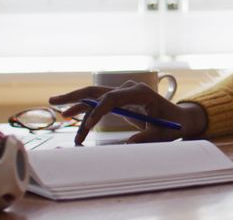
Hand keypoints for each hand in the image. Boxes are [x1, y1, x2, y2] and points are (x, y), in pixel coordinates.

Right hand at [49, 81, 206, 145]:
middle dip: (76, 96)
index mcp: (142, 93)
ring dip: (76, 104)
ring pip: (94, 95)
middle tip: (54, 101)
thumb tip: (128, 144)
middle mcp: (130, 89)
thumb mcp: (161, 135)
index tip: (87, 127)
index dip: (98, 111)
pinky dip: (85, 110)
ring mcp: (123, 92)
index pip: (114, 97)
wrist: (178, 118)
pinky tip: (69, 115)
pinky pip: (98, 103)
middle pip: (98, 91)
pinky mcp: (120, 99)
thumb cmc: (172, 125)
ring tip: (59, 112)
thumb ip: (146, 138)